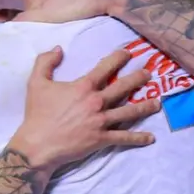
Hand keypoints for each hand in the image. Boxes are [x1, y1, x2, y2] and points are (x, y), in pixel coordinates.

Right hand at [10, 47, 159, 172]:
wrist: (37, 145)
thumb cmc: (37, 114)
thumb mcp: (35, 83)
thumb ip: (45, 62)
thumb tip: (58, 49)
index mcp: (83, 87)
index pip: (105, 68)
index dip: (118, 58)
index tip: (127, 53)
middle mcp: (96, 102)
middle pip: (123, 87)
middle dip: (138, 78)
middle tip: (148, 74)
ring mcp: (101, 121)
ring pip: (129, 112)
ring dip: (146, 107)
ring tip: (157, 103)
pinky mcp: (102, 139)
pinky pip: (124, 137)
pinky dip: (138, 138)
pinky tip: (150, 138)